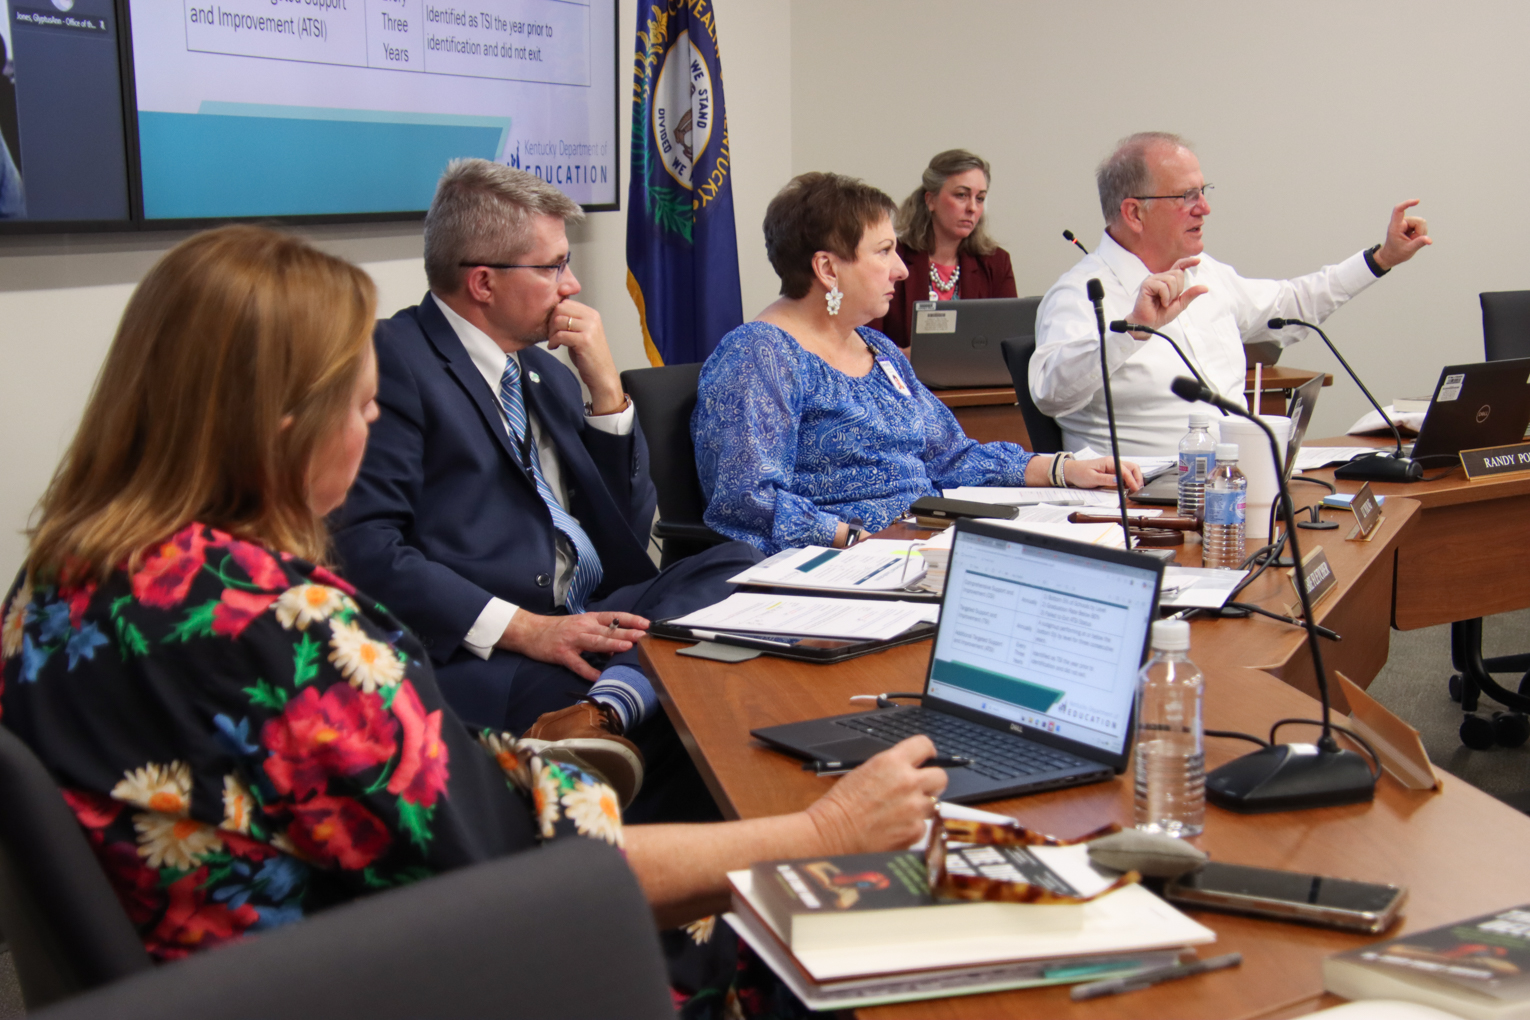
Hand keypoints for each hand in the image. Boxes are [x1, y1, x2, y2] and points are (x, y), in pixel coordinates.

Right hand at [497, 610, 648, 680]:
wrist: (530, 631)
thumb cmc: (558, 629)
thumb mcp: (580, 626)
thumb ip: (599, 635)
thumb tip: (617, 647)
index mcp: (589, 619)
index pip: (614, 617)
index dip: (631, 619)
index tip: (646, 623)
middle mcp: (582, 627)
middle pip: (608, 629)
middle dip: (627, 631)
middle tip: (643, 635)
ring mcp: (572, 640)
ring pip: (595, 642)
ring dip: (612, 643)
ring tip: (627, 646)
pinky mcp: (562, 654)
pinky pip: (578, 664)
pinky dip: (588, 671)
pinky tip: (599, 677)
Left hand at [548, 300, 624, 414]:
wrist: (602, 375)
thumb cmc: (589, 356)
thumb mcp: (582, 333)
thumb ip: (572, 321)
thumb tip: (554, 311)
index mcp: (591, 314)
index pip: (565, 302)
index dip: (554, 314)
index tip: (553, 327)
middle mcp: (592, 318)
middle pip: (561, 308)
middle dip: (551, 321)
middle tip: (551, 334)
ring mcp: (589, 328)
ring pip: (558, 321)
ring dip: (551, 332)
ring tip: (553, 342)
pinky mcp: (584, 340)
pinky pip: (560, 335)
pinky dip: (553, 341)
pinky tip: (554, 347)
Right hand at [804, 736, 948, 854]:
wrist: (833, 833)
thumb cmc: (841, 804)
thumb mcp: (865, 771)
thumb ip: (892, 768)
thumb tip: (908, 769)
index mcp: (892, 762)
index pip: (925, 745)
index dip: (927, 751)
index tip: (927, 757)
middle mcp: (908, 782)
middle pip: (940, 776)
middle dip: (932, 781)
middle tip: (920, 788)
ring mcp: (914, 808)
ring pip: (935, 802)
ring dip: (923, 805)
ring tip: (904, 811)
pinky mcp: (915, 831)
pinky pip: (924, 825)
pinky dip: (913, 827)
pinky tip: (896, 828)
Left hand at [1066, 456, 1142, 491]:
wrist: (1072, 472)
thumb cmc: (1080, 473)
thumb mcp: (1092, 478)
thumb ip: (1106, 479)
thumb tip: (1118, 480)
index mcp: (1110, 462)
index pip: (1126, 470)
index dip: (1132, 480)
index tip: (1135, 489)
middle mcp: (1113, 463)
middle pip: (1132, 467)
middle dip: (1137, 478)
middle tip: (1137, 489)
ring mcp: (1113, 466)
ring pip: (1130, 471)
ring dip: (1134, 479)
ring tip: (1133, 489)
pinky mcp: (1112, 471)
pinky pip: (1124, 475)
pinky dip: (1128, 480)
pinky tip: (1127, 487)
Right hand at [1128, 257, 1208, 332]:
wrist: (1149, 324)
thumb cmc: (1160, 314)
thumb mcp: (1180, 304)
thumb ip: (1190, 294)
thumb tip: (1205, 288)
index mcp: (1167, 281)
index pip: (1178, 266)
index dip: (1188, 262)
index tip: (1197, 260)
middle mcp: (1160, 278)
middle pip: (1178, 273)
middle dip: (1178, 289)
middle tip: (1170, 300)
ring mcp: (1152, 280)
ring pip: (1171, 279)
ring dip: (1171, 295)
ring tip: (1164, 302)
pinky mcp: (1147, 285)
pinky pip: (1163, 286)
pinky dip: (1165, 296)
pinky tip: (1161, 302)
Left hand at [1374, 199, 1430, 269]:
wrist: (1391, 256)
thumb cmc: (1396, 253)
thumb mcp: (1408, 250)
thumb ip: (1418, 243)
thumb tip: (1429, 240)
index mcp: (1395, 227)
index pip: (1399, 210)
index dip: (1407, 203)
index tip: (1417, 201)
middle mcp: (1401, 223)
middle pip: (1419, 221)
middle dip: (1420, 232)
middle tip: (1412, 241)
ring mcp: (1406, 223)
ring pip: (1422, 223)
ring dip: (1420, 233)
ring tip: (1412, 240)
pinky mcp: (1411, 225)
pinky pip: (1422, 226)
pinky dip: (1421, 233)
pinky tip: (1413, 238)